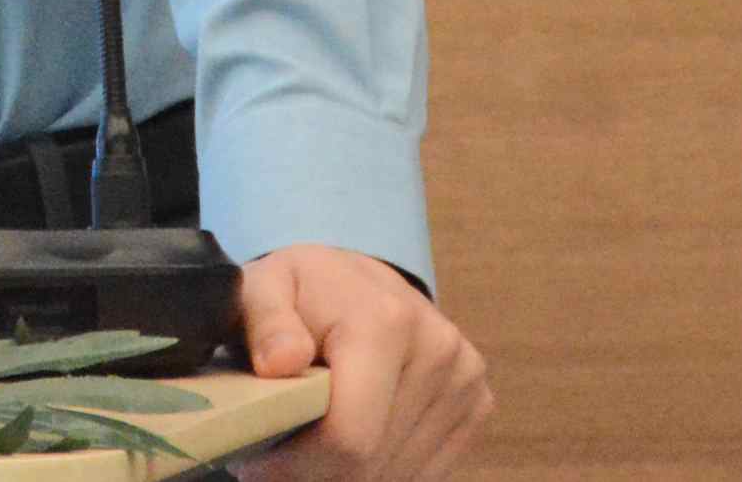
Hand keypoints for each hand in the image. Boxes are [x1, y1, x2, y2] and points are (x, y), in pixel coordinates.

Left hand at [237, 245, 489, 481]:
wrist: (359, 280)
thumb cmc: (304, 291)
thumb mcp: (265, 288)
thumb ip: (266, 322)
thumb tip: (282, 362)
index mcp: (386, 322)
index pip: (350, 438)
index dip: (298, 465)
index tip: (263, 461)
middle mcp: (438, 349)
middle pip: (373, 463)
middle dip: (320, 471)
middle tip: (284, 453)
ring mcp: (465, 379)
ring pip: (399, 473)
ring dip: (351, 473)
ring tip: (317, 440)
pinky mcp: (478, 401)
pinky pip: (427, 471)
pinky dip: (385, 468)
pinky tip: (358, 435)